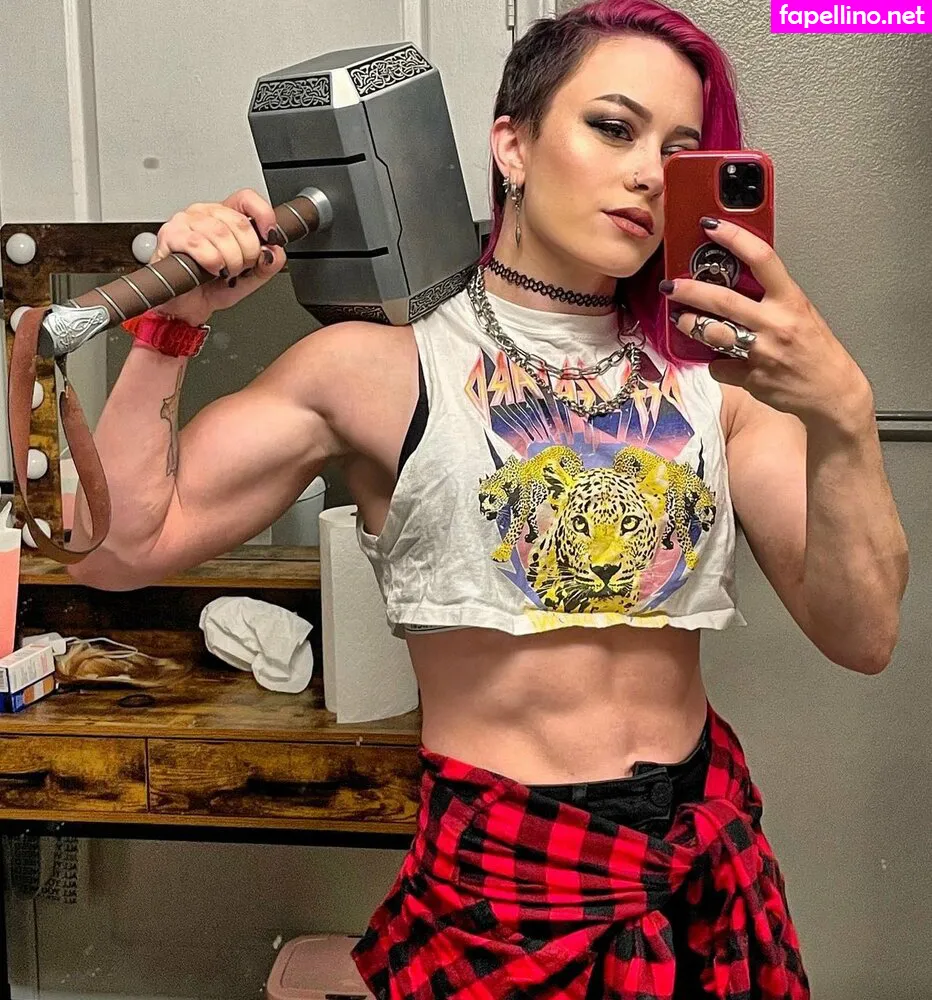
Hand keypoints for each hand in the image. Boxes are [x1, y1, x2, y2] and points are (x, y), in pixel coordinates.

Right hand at [149, 188, 287, 325]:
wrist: (188, 306)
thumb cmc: (211, 287)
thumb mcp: (250, 278)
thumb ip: (268, 264)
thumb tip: (275, 251)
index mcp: (225, 217)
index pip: (247, 199)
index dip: (263, 215)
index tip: (270, 237)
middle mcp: (205, 214)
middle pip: (239, 222)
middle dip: (248, 252)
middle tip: (241, 268)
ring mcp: (185, 221)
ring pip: (220, 233)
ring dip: (230, 260)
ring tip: (224, 272)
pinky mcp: (170, 235)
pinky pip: (199, 244)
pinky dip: (212, 262)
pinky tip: (210, 270)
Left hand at [661, 217, 872, 429]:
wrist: (833, 391)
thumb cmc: (816, 350)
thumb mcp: (800, 313)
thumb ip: (771, 297)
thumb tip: (737, 281)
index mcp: (791, 300)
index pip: (761, 258)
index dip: (733, 238)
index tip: (710, 226)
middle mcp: (776, 323)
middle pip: (723, 299)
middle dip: (689, 290)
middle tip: (671, 285)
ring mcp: (762, 352)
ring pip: (712, 333)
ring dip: (690, 324)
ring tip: (682, 319)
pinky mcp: (751, 377)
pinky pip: (719, 367)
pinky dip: (716, 363)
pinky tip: (721, 360)